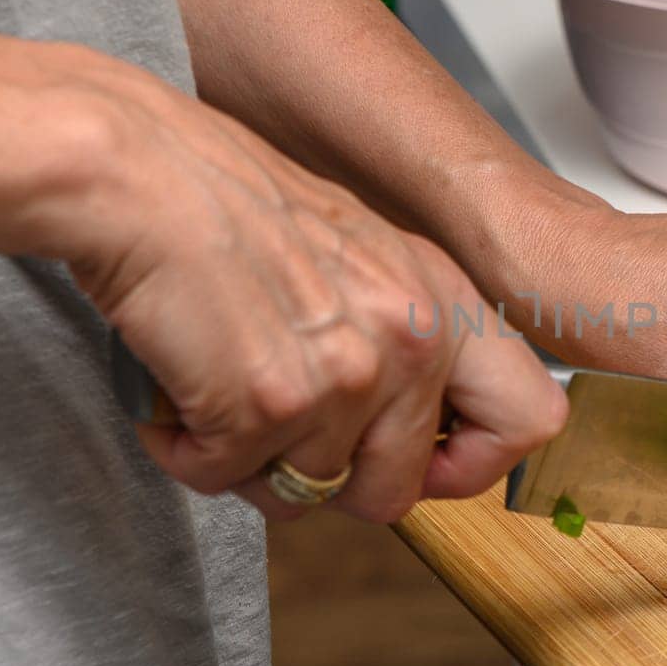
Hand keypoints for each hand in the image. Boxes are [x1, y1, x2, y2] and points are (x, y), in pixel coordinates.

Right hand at [40, 44, 565, 520]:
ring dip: (245, 458)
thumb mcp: (357, 254)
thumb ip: (399, 335)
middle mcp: (414, 336)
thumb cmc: (224, 202)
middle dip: (328, 484)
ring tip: (212, 380)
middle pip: (395, 494)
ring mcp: (349, 376)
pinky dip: (188, 449)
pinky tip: (175, 384)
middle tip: (278, 430)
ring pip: (302, 493)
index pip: (532, 419)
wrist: (134, 170)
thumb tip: (408, 429)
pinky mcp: (273, 405)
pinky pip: (226, 479)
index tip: (421, 464)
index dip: (473, 465)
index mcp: (445, 296)